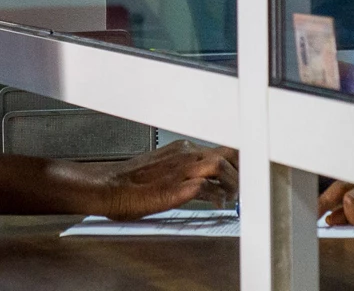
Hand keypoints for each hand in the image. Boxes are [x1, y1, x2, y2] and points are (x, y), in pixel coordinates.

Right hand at [85, 141, 239, 220]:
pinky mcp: (176, 188)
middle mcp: (185, 155)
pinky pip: (205, 188)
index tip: (243, 173)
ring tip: (233, 197)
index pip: (221, 148)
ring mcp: (181, 170)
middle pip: (227, 154)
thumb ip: (185, 169)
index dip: (237, 162)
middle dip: (240, 171)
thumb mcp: (163, 166)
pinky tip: (219, 205)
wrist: (109, 187)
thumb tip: (204, 182)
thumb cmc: (130, 182)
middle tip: (243, 187)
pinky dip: (216, 197)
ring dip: (232, 183)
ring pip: (220, 167)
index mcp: (182, 148)